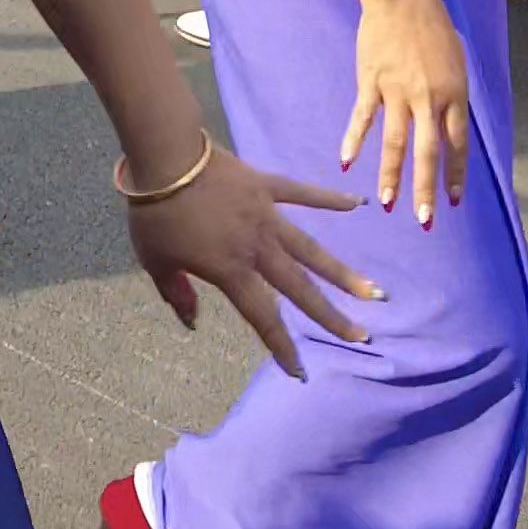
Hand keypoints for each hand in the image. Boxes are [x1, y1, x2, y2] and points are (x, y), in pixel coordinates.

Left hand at [126, 148, 373, 379]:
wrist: (164, 157)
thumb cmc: (155, 213)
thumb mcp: (155, 261)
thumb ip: (176, 293)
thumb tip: (192, 320)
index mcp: (231, 270)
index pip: (262, 317)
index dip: (281, 346)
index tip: (301, 371)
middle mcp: (258, 247)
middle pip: (300, 288)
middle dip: (331, 316)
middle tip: (362, 337)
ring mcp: (267, 215)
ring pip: (311, 250)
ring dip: (342, 272)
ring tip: (372, 291)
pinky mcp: (266, 185)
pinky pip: (302, 193)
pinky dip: (328, 198)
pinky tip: (355, 204)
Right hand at [342, 0, 470, 226]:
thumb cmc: (433, 23)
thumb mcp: (455, 59)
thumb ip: (451, 92)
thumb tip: (447, 117)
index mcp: (453, 94)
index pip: (457, 144)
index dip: (455, 174)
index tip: (454, 200)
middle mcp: (428, 99)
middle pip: (428, 152)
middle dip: (426, 189)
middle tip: (425, 219)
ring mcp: (397, 92)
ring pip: (395, 143)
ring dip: (391, 175)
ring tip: (387, 203)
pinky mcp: (371, 83)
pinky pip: (363, 118)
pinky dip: (354, 141)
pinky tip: (347, 162)